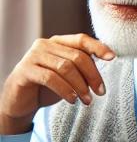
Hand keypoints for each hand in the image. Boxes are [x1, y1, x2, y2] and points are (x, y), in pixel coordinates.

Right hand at [0, 34, 114, 135]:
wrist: (20, 102)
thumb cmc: (47, 86)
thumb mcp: (68, 74)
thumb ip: (82, 66)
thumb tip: (108, 61)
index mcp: (57, 42)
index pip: (81, 39)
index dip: (98, 47)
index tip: (113, 58)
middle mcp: (44, 45)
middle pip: (77, 56)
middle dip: (93, 75)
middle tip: (101, 92)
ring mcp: (32, 56)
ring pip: (65, 67)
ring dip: (80, 86)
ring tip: (87, 100)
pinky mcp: (24, 70)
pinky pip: (50, 78)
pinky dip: (65, 89)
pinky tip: (72, 100)